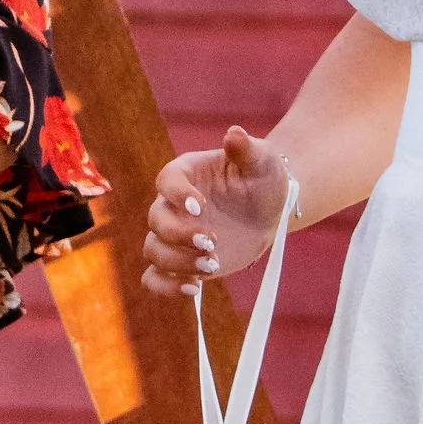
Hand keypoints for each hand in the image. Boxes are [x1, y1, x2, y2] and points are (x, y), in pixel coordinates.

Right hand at [143, 126, 291, 297]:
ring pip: (153, 251)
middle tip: (213, 243)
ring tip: (212, 266)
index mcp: (185, 174)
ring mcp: (175, 236)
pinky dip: (166, 287)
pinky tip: (194, 289)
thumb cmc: (262, 177)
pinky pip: (155, 277)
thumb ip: (246, 148)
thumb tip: (234, 134)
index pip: (166, 181)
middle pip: (156, 221)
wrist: (268, 208)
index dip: (177, 194)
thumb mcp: (261, 160)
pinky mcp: (182, 262)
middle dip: (180, 235)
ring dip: (177, 263)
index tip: (200, 206)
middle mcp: (173, 205)